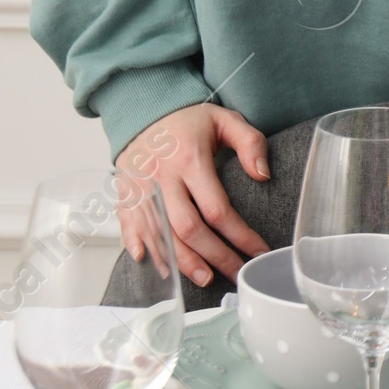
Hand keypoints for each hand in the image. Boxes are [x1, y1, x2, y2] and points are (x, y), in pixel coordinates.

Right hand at [117, 104, 271, 289]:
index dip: (240, 236)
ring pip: (161, 235)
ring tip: (205, 279)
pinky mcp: (125, 195)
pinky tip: (160, 268)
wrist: (144, 109)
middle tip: (235, 273)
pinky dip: (143, 249)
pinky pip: (131, 228)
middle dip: (215, 256)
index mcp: (189, 159)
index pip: (217, 209)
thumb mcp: (226, 119)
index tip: (259, 251)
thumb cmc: (189, 120)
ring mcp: (140, 189)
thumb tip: (263, 175)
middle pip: (188, 229)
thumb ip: (251, 142)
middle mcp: (162, 178)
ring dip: (183, 262)